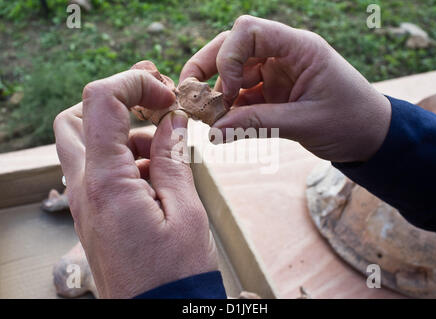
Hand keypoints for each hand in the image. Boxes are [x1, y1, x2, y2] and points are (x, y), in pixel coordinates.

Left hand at [53, 67, 217, 297]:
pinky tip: (160, 173)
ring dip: (127, 133)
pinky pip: (101, 170)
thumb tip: (172, 121)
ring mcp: (86, 203)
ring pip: (88, 144)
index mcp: (107, 183)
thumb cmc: (175, 274)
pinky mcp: (95, 213)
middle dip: (115, 101)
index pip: (101, 102)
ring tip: (169, 147)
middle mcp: (85, 189)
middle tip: (153, 102)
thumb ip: (173, 159)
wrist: (158, 316)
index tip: (168, 96)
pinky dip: (128, 158)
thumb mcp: (185, 212)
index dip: (135, 82)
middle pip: (75, 119)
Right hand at [180, 15, 390, 162]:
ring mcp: (276, 73)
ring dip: (216, 93)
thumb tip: (213, 133)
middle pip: (233, 46)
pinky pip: (243, 95)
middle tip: (190, 94)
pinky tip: (221, 126)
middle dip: (208, 67)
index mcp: (299, 47)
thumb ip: (258, 125)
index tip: (227, 90)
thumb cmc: (350, 122)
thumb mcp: (304, 123)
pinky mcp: (273, 92)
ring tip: (206, 119)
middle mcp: (283, 54)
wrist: (370, 137)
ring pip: (233, 72)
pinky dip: (229, 109)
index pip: (249, 30)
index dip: (228, 56)